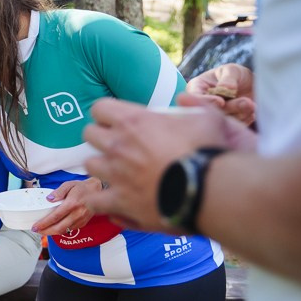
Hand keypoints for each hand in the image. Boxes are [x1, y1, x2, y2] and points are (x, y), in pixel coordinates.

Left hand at [32, 178, 101, 234]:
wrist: (98, 190)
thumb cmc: (82, 187)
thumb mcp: (68, 184)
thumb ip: (58, 192)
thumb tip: (49, 199)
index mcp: (72, 203)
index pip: (55, 217)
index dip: (44, 223)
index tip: (35, 226)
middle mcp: (77, 213)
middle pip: (59, 228)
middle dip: (46, 231)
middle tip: (37, 230)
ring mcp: (81, 219)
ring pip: (65, 231)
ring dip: (52, 232)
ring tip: (43, 230)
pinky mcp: (84, 222)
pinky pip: (70, 229)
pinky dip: (61, 230)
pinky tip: (54, 228)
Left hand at [81, 98, 251, 228]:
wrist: (211, 190)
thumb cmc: (209, 150)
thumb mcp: (208, 116)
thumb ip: (193, 104)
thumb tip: (182, 98)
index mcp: (133, 122)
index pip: (100, 108)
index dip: (107, 114)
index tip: (118, 121)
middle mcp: (118, 146)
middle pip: (89, 134)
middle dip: (101, 138)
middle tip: (117, 145)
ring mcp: (115, 175)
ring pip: (89, 166)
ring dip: (101, 167)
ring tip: (116, 173)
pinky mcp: (119, 202)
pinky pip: (94, 201)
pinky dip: (100, 201)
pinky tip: (111, 201)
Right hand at [184, 64, 255, 124]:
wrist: (251, 87)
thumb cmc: (237, 75)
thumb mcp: (232, 70)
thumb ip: (228, 78)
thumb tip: (225, 88)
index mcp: (197, 88)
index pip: (194, 97)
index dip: (207, 101)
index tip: (221, 102)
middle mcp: (202, 104)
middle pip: (210, 111)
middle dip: (230, 107)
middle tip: (247, 102)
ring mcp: (214, 116)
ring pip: (223, 121)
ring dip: (240, 113)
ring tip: (252, 104)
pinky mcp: (226, 126)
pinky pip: (233, 127)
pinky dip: (245, 119)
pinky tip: (251, 110)